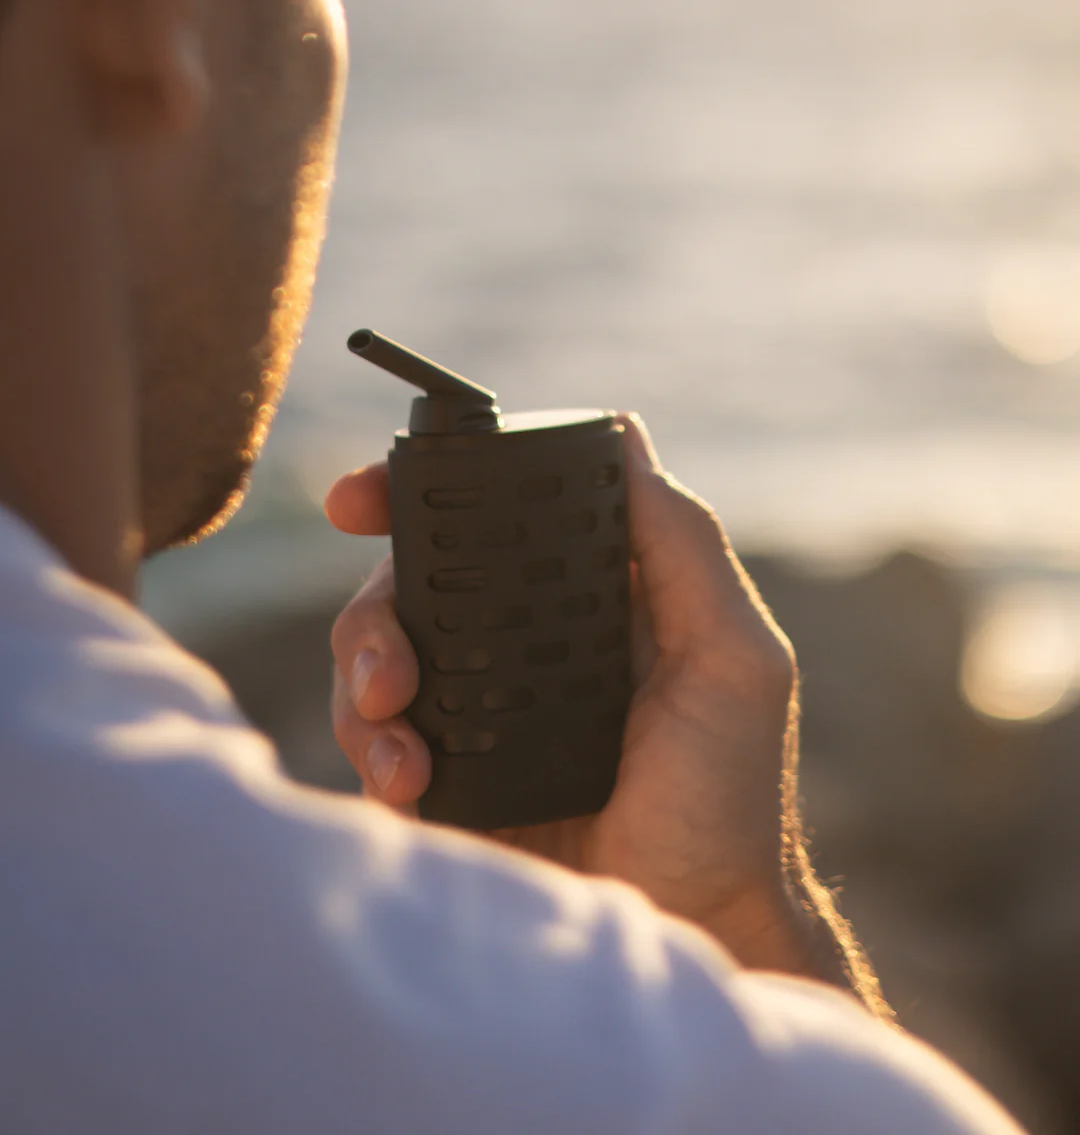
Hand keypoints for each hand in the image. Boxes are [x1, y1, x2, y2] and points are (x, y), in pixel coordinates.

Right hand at [325, 417, 850, 986]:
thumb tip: (623, 435)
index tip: (366, 496)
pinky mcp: (446, 772)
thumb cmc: (729, 798)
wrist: (689, 922)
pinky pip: (373, 734)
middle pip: (414, 580)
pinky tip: (407, 779)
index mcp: (585, 598)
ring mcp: (477, 707)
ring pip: (378, 652)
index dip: (427, 492)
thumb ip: (683, 545)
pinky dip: (371, 745)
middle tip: (385, 657)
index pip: (494, 519)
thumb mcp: (734, 657)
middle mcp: (522, 641)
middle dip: (375, 602)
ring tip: (397, 725)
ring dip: (364, 676)